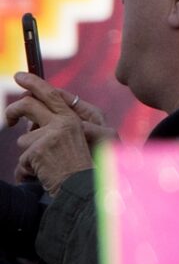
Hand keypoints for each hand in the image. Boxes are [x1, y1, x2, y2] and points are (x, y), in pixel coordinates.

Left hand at [6, 77, 106, 194]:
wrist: (83, 188)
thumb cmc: (78, 169)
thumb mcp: (70, 143)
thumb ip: (54, 129)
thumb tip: (27, 124)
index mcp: (74, 119)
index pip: (52, 94)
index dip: (34, 83)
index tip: (20, 76)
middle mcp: (64, 122)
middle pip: (30, 105)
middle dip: (14, 109)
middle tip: (9, 119)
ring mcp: (51, 135)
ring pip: (24, 140)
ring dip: (28, 156)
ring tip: (45, 168)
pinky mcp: (39, 149)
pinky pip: (22, 160)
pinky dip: (27, 171)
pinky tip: (41, 176)